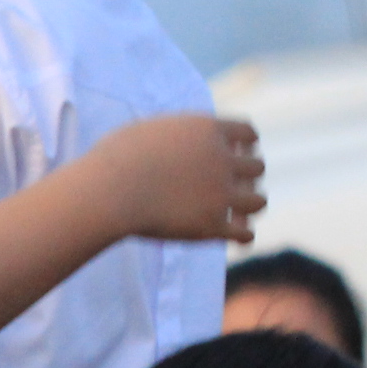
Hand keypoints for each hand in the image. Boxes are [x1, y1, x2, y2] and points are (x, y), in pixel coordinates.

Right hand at [100, 115, 265, 243]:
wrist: (107, 191)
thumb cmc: (115, 159)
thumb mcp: (150, 131)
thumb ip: (175, 135)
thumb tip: (174, 140)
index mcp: (208, 130)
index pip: (248, 133)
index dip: (246, 145)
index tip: (239, 154)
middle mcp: (222, 159)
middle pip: (257, 167)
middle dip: (247, 176)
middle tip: (235, 186)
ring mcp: (220, 193)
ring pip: (259, 201)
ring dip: (250, 206)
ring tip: (239, 212)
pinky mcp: (212, 225)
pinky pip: (245, 233)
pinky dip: (243, 235)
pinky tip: (236, 236)